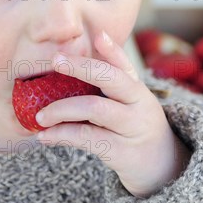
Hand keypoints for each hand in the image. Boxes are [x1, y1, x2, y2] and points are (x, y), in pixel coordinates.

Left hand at [35, 30, 191, 197]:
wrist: (162, 166)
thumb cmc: (134, 126)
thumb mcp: (129, 102)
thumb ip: (108, 82)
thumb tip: (74, 58)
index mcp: (137, 88)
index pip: (125, 64)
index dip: (111, 49)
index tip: (97, 35)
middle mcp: (139, 104)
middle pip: (111, 79)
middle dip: (81, 67)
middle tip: (55, 61)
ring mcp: (132, 128)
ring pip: (95, 109)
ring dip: (62, 109)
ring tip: (41, 115)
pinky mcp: (121, 152)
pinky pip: (87, 138)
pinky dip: (62, 135)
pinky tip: (45, 136)